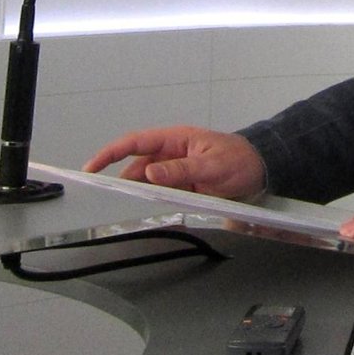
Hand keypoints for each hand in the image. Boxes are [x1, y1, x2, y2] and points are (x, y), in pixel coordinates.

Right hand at [82, 125, 265, 200]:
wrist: (262, 170)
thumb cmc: (240, 160)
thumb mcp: (212, 166)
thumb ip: (182, 170)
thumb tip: (150, 173)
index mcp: (175, 140)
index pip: (136, 142)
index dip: (111, 153)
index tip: (91, 168)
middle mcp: (171, 154)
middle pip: (135, 167)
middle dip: (119, 181)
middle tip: (103, 200)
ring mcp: (175, 171)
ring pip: (146, 184)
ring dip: (136, 195)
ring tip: (122, 210)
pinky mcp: (182, 187)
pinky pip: (160, 195)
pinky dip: (151, 203)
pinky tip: (146, 214)